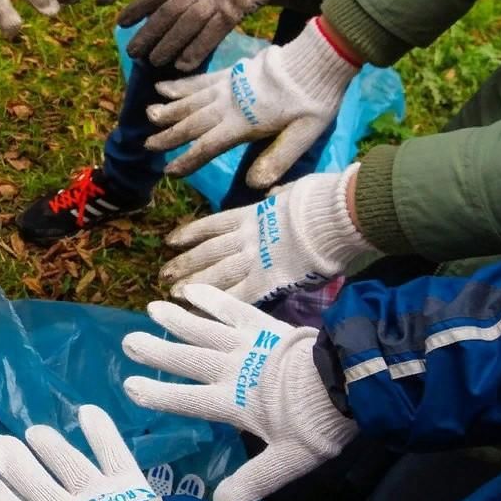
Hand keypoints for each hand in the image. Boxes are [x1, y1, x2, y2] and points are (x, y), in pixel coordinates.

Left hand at [119, 0, 310, 69]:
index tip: (121, 22)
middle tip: (132, 52)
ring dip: (167, 44)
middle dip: (147, 33)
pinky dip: (196, 49)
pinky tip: (183, 64)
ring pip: (184, 25)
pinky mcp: (236, 8)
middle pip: (166, 12)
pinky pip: (212, 33)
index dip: (138, 8)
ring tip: (152, 61)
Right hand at [123, 284, 355, 500]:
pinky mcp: (263, 325)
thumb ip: (253, 481)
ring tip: (151, 309)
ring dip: (177, 320)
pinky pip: (231, 308)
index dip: (158, 395)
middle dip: (158, 352)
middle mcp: (232, 370)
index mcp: (233, 403)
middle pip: (188, 360)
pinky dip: (211, 299)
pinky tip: (190, 290)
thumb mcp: (287, 461)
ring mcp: (246, 344)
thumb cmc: (315, 423)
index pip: (188, 400)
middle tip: (129, 341)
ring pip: (203, 330)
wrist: (346, 381)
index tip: (129, 386)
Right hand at [145, 17, 358, 180]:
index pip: (208, 146)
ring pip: (190, 101)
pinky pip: (200, 80)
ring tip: (149, 116)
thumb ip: (278, 159)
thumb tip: (254, 185)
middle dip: (169, 136)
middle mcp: (228, 105)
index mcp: (243, 124)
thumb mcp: (304, 135)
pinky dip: (180, 85)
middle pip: (192, 123)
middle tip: (148, 145)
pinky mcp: (231, 72)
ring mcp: (227, 86)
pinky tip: (163, 87)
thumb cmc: (314, 100)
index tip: (170, 171)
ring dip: (168, 109)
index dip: (187, 159)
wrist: (316, 60)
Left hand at [161, 167, 370, 304]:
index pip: (214, 225)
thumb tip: (275, 194)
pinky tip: (199, 309)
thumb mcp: (294, 191)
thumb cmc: (324, 200)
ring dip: (193, 284)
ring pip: (216, 272)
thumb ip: (279, 197)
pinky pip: (237, 294)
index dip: (191, 233)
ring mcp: (256, 257)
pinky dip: (217, 303)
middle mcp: (248, 236)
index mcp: (254, 214)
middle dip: (186, 264)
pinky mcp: (268, 278)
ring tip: (172, 294)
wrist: (337, 214)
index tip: (171, 241)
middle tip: (162, 277)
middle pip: (209, 252)